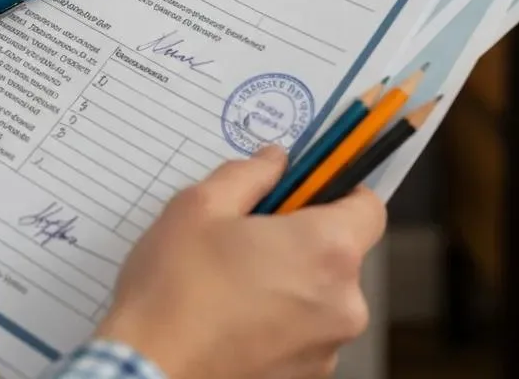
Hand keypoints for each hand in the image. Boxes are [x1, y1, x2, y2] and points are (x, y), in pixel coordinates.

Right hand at [94, 145, 385, 378]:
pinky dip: (280, 316)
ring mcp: (326, 349)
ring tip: (233, 276)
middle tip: (251, 230)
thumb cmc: (175, 289)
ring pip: (321, 292)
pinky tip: (233, 312)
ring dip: (290, 278)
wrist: (148, 373)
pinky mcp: (305, 378)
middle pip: (341, 251)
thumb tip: (275, 161)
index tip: (310, 184)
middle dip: (303, 234)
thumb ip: (250, 174)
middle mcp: (343, 304)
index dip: (341, 189)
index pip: (370, 207)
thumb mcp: (202, 205)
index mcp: (327, 250)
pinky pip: (304, 329)